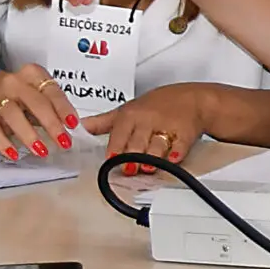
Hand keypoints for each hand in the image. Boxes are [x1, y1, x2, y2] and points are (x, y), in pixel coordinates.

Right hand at [0, 63, 78, 162]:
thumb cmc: (23, 94)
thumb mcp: (40, 94)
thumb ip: (56, 108)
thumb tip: (77, 128)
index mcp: (34, 74)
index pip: (52, 92)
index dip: (64, 109)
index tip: (73, 124)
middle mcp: (15, 83)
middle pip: (35, 103)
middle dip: (51, 124)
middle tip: (63, 142)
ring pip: (12, 114)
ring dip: (28, 134)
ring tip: (41, 150)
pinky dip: (3, 142)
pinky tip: (14, 154)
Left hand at [88, 84, 220, 177]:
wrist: (193, 99)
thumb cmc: (158, 105)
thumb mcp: (127, 109)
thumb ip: (101, 122)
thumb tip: (77, 127)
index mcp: (131, 115)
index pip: (118, 136)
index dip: (114, 151)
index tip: (111, 160)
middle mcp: (148, 121)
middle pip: (135, 145)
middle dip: (131, 160)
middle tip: (127, 169)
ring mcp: (167, 128)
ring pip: (155, 149)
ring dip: (150, 161)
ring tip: (146, 168)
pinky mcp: (185, 135)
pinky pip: (178, 148)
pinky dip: (174, 156)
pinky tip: (170, 159)